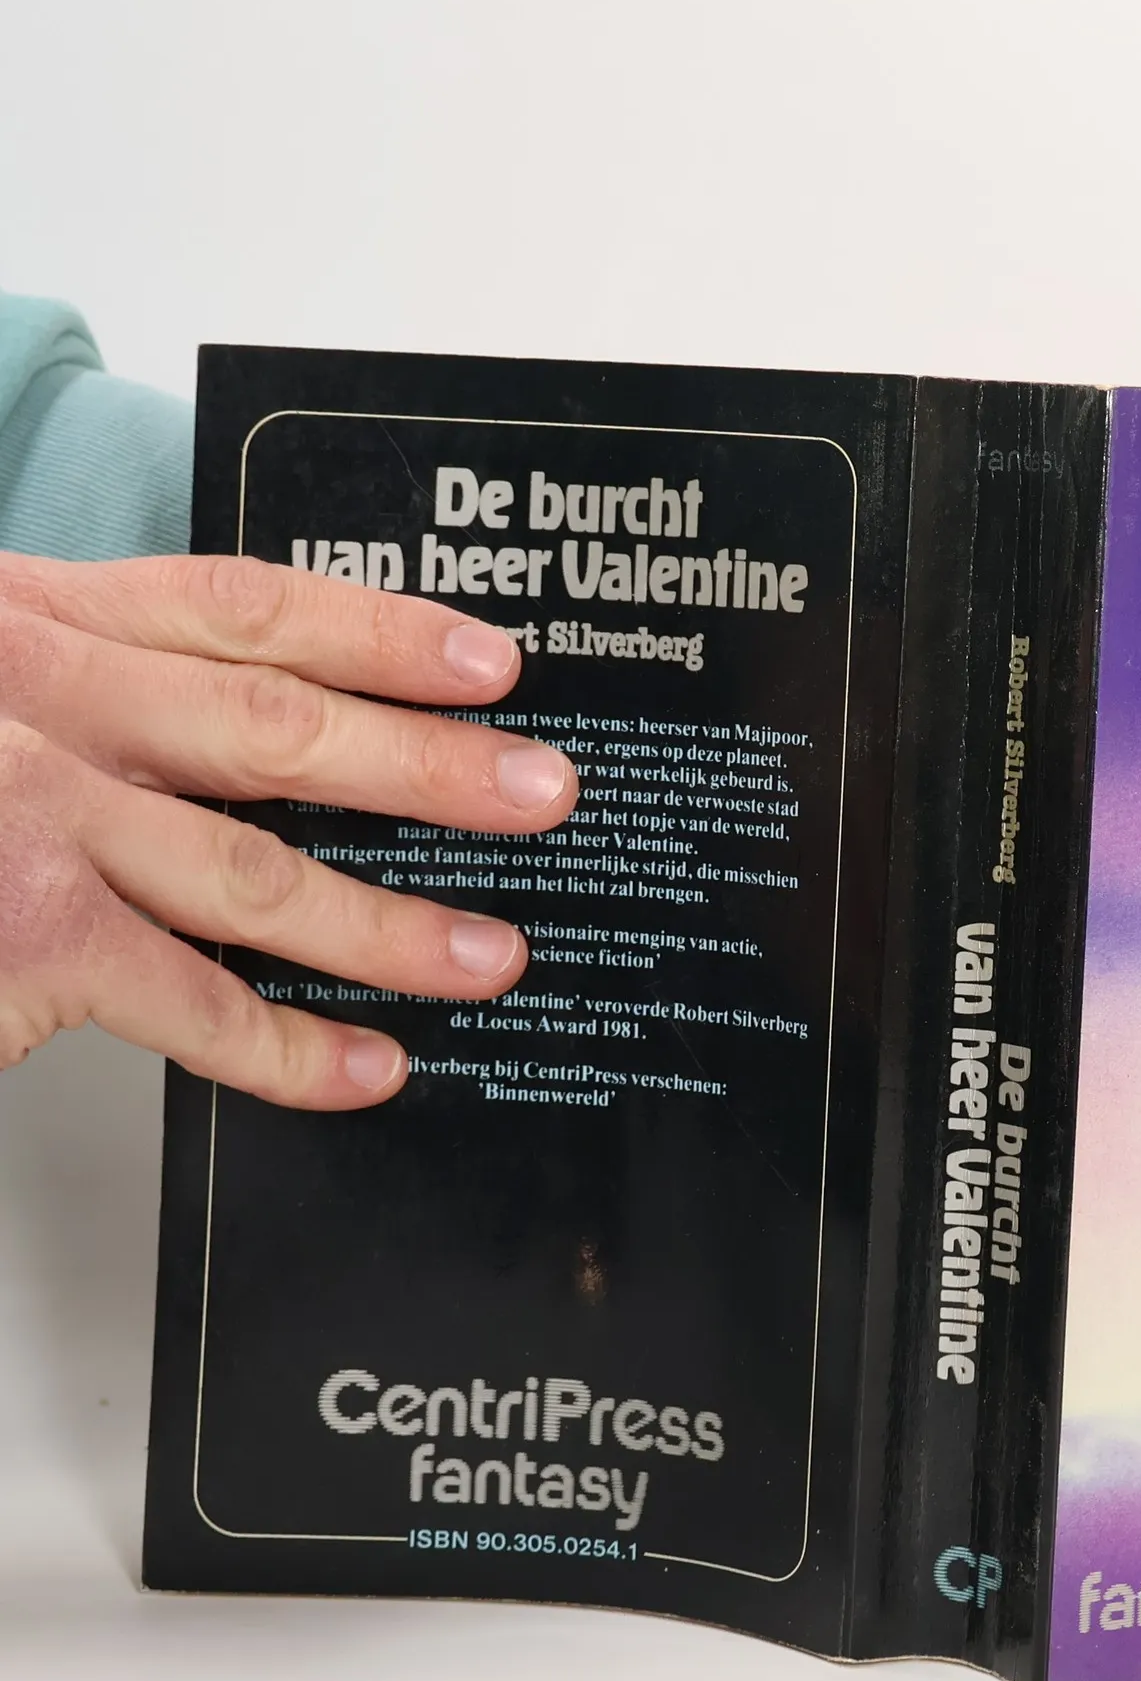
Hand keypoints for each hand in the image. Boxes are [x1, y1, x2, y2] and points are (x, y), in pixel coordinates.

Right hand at [0, 552, 576, 1108]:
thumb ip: (88, 681)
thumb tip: (251, 735)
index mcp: (31, 618)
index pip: (240, 609)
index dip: (378, 631)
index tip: (491, 660)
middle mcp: (35, 701)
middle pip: (276, 729)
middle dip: (428, 765)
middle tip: (547, 794)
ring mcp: (23, 821)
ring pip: (253, 870)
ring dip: (391, 922)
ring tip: (496, 956)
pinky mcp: (15, 936)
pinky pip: (180, 1001)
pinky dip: (281, 1048)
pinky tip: (366, 1071)